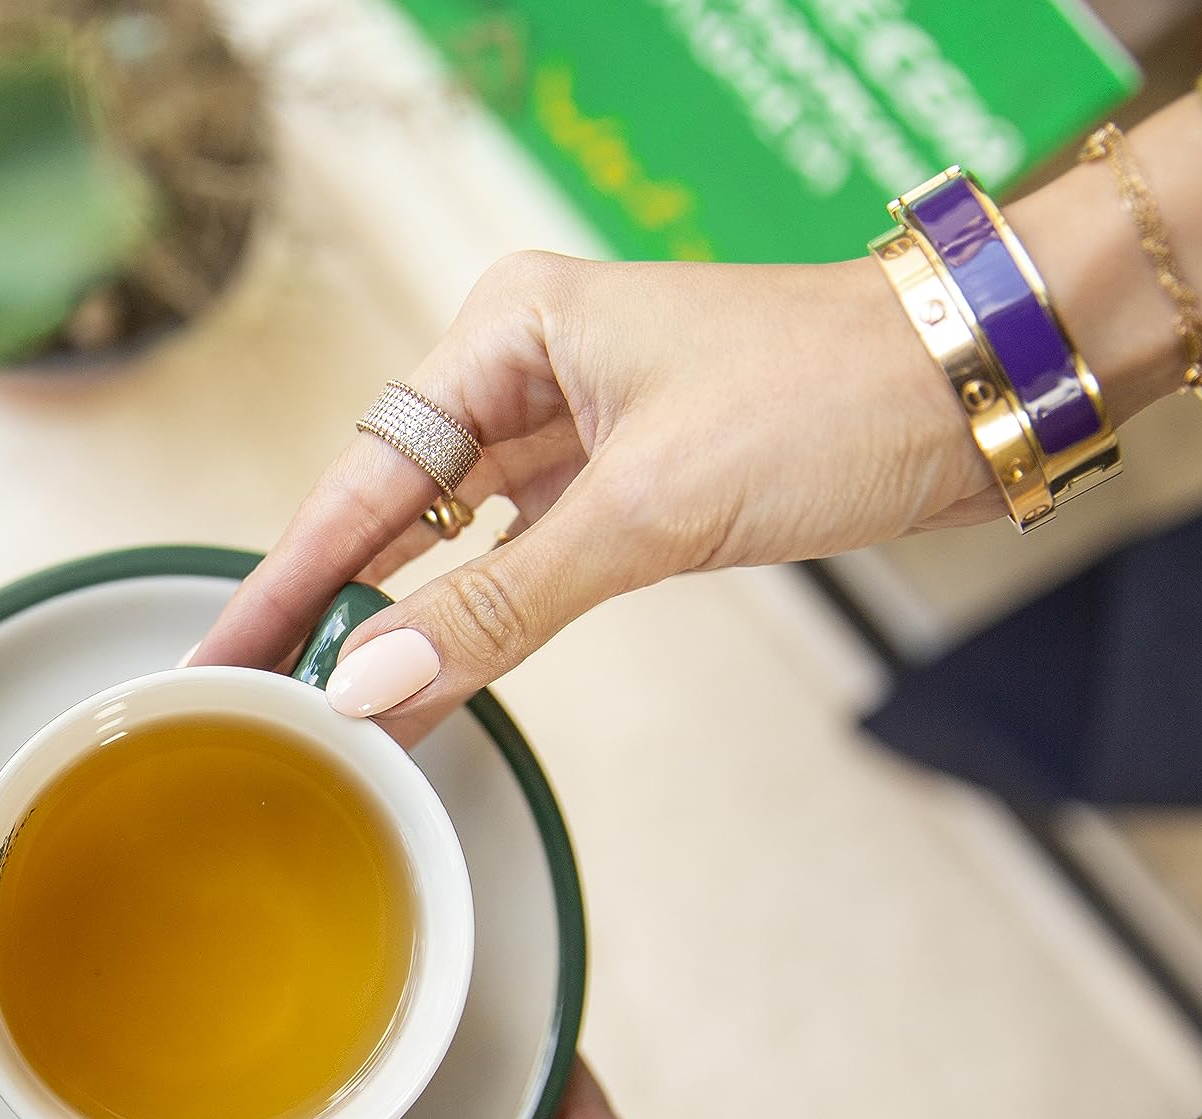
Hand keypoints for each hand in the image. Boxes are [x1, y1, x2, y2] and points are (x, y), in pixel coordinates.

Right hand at [187, 253, 995, 739]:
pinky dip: (475, 620)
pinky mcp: (628, 483)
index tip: (221, 653)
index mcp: (510, 330)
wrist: (980, 384)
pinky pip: (518, 562)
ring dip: (398, 621)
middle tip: (245, 698)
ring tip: (318, 705)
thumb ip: (501, 605)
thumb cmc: (831, 395)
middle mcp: (527, 369)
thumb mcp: (652, 508)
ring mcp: (577, 428)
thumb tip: (372, 686)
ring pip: (452, 541)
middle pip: (392, 505)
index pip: (364, 474)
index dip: (288, 576)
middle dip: (325, 605)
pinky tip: (425, 674)